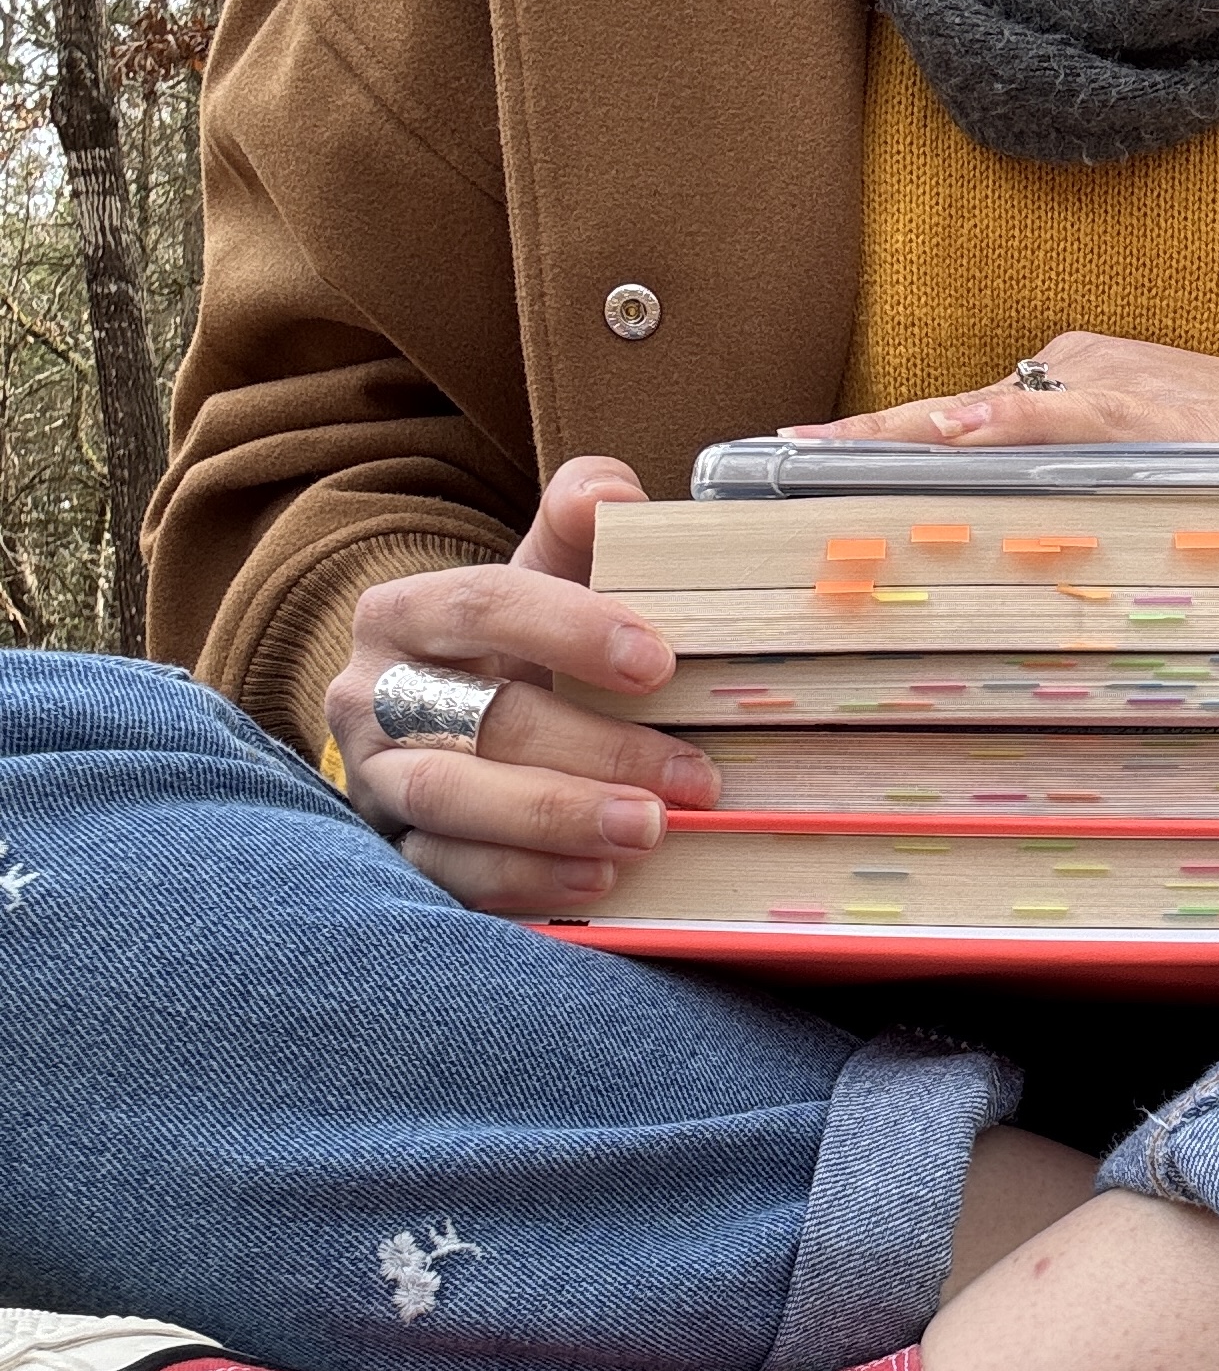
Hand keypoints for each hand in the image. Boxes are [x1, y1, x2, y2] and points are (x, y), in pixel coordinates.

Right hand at [327, 455, 719, 917]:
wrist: (448, 732)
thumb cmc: (516, 651)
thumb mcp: (544, 581)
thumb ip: (578, 527)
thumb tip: (611, 492)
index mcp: (406, 614)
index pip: (481, 605)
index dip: (569, 630)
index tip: (659, 663)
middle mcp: (373, 697)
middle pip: (479, 720)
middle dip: (595, 750)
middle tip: (694, 776)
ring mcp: (376, 781)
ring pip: (452, 801)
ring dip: (557, 820)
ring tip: (649, 830)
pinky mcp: (393, 853)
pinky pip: (449, 874)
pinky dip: (527, 878)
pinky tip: (600, 877)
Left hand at [787, 334, 1218, 447]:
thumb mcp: (1141, 466)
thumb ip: (1068, 482)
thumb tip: (1003, 539)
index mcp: (1061, 389)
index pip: (947, 423)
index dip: (869, 444)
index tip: (791, 462)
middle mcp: (1067, 374)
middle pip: (942, 417)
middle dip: (859, 442)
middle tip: (781, 458)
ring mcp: (1098, 386)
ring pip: (982, 415)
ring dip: (902, 439)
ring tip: (828, 453)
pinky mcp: (1137, 408)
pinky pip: (1058, 416)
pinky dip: (1007, 425)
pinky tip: (956, 434)